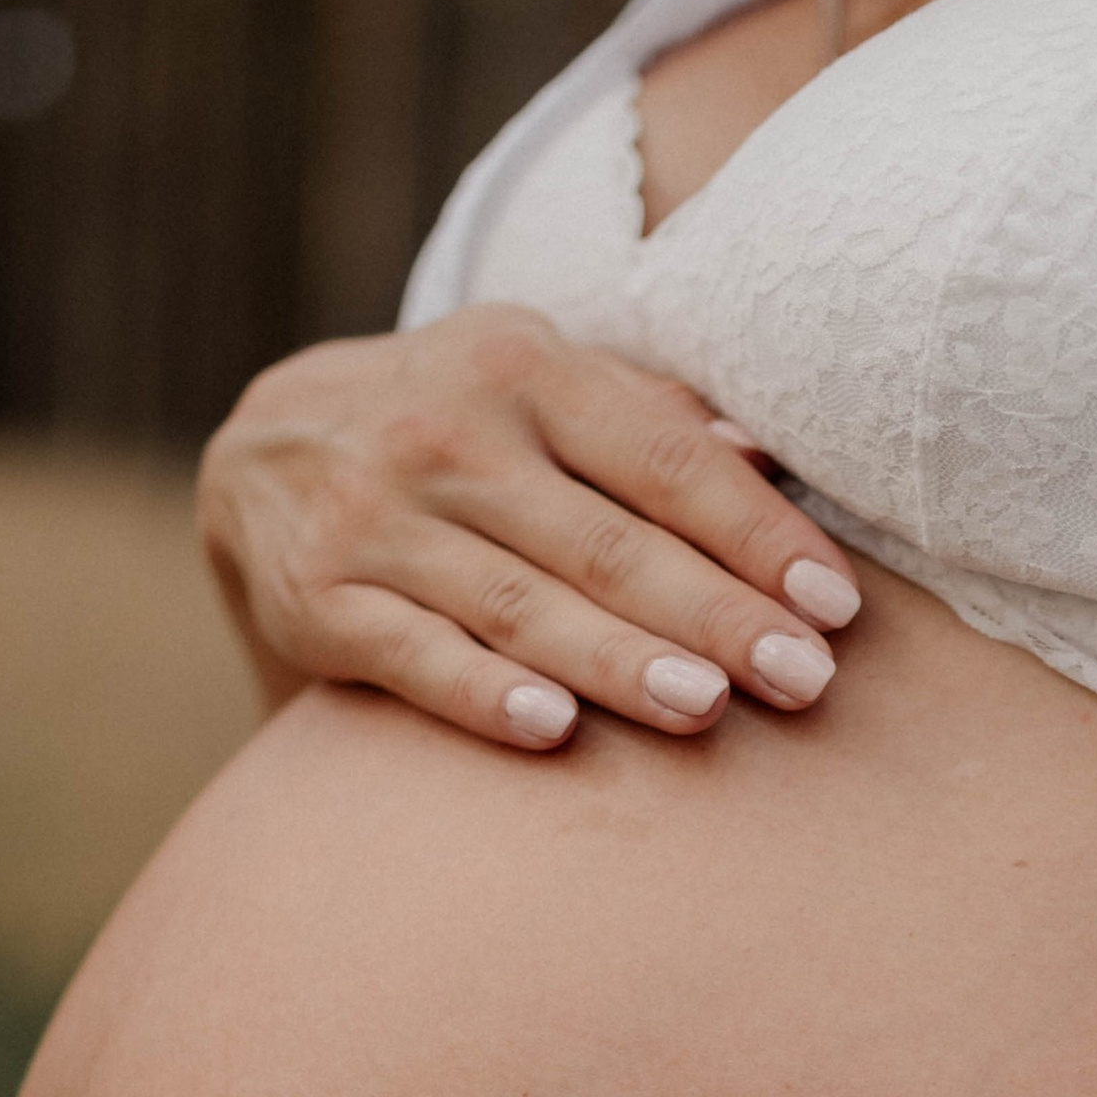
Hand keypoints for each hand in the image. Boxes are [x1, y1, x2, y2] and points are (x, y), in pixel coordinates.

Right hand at [197, 305, 863, 748]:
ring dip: (618, 659)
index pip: (664, 458)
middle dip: (715, 615)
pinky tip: (553, 729)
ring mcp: (370, 514)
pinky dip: (481, 693)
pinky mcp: (314, 597)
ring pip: (519, 603)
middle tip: (803, 681)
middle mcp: (444, 430)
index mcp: (525, 367)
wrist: (261, 447)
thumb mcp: (544, 388)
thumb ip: (649, 420)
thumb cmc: (463, 429)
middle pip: (607, 541)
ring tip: (706, 709)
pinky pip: (412, 656)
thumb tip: (765, 452)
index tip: (836, 606)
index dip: (756, 534)